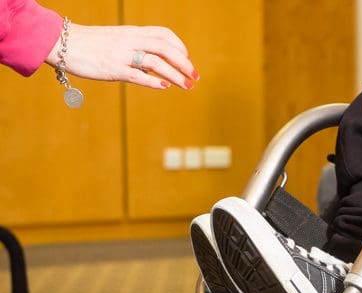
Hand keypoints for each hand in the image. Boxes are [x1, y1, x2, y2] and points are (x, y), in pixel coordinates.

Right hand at [48, 23, 196, 89]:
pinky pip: (137, 74)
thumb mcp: (116, 39)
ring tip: (188, 85)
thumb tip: (154, 63)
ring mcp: (122, 55)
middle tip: (196, 76)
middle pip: (166, 48)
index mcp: (132, 32)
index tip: (187, 58)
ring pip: (156, 61)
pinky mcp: (113, 68)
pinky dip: (153, 80)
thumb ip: (135, 47)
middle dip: (185, 63)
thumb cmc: (90, 44)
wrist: (62, 43)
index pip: (164, 34)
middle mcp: (130, 41)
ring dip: (176, 74)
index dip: (179, 46)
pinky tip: (165, 86)